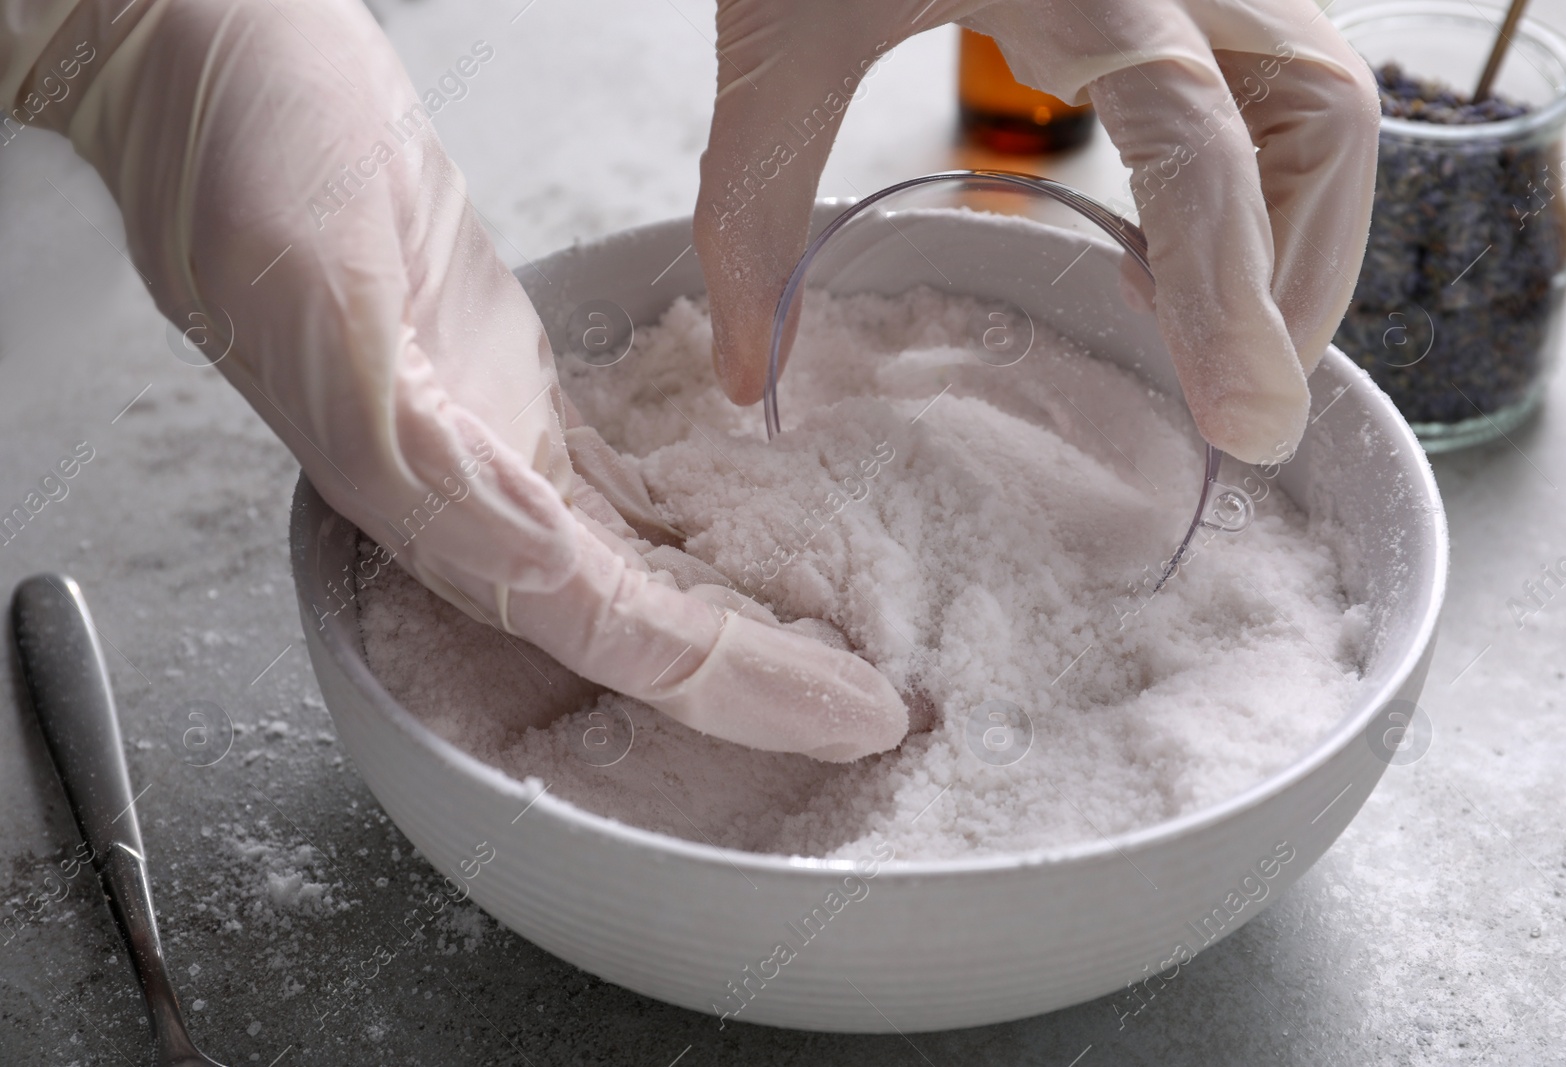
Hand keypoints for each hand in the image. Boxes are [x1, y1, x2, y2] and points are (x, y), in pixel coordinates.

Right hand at [10, 0, 908, 760]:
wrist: (214, 62)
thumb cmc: (238, 147)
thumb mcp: (313, 281)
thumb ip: (402, 433)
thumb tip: (525, 565)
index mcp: (422, 497)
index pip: (611, 634)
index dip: (730, 687)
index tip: (845, 712)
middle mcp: (465, 500)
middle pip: (637, 630)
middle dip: (757, 678)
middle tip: (873, 703)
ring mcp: (493, 450)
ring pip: (637, 573)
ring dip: (737, 618)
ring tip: (844, 640)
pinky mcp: (513, 395)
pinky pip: (624, 490)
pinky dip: (701, 529)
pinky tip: (761, 543)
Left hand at [695, 0, 1379, 464]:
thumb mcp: (776, 38)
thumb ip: (752, 210)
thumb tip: (741, 377)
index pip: (1203, 153)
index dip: (1233, 297)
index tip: (1250, 426)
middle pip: (1320, 124)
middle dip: (1292, 278)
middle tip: (1231, 404)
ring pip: (1327, 101)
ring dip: (1291, 234)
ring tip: (1194, 327)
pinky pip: (1279, 79)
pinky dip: (1260, 179)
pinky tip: (1167, 238)